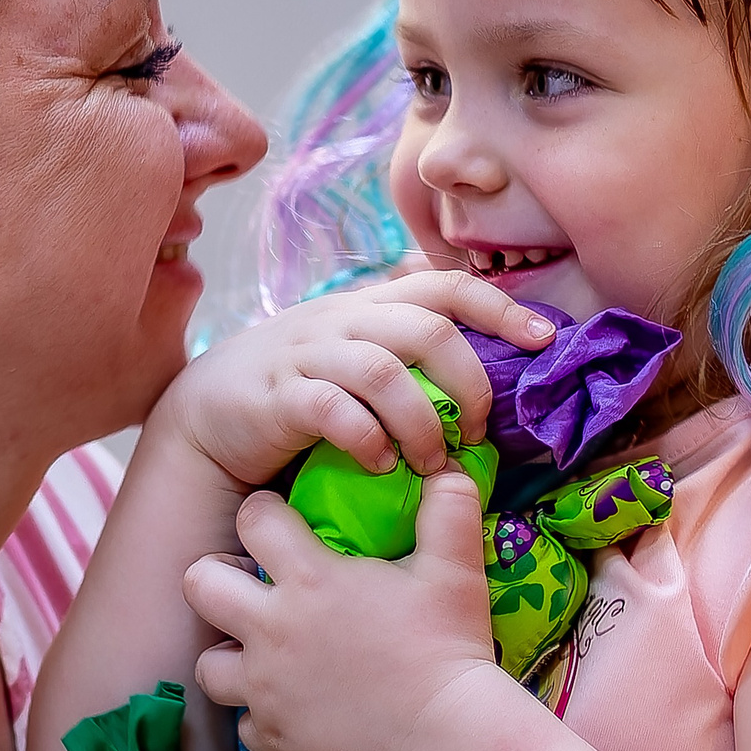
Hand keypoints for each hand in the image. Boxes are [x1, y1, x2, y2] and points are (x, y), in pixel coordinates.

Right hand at [157, 270, 554, 488]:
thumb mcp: (351, 355)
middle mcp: (340, 321)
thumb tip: (482, 365)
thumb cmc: (296, 392)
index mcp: (367, 307)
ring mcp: (307, 356)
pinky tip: (380, 465)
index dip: (499, 306)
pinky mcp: (278, 397)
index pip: (443, 285)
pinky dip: (368, 440)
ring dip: (423, 422)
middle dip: (469, 382)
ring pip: (385, 371)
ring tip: (432, 461)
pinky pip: (334, 410)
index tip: (544, 339)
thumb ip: (403, 351)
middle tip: (477, 431)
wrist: (207, 417)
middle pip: (425, 328)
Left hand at [187, 471, 497, 750]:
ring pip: (207, 663)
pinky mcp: (276, 735)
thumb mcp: (455, 568)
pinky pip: (244, 724)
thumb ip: (449, 508)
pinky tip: (291, 703)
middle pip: (199, 584)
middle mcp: (273, 629)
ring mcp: (267, 687)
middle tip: (256, 584)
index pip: (252, 519)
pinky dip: (261, 714)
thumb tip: (448, 467)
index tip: (282, 521)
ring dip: (231, 653)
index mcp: (309, 579)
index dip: (264, 513)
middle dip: (219, 576)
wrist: (446, 736)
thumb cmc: (448, 646)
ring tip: (265, 649)